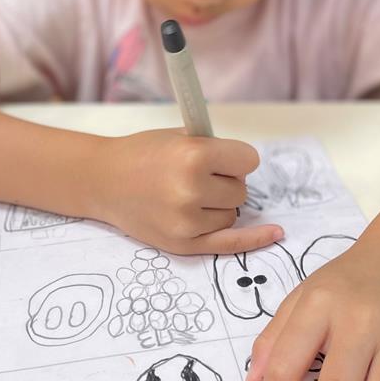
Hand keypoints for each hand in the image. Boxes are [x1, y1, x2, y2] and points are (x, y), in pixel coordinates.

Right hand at [96, 129, 282, 254]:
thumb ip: (215, 150)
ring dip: (218, 205)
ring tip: (186, 195)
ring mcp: (187, 221)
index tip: (219, 159)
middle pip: (241, 190)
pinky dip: (254, 239)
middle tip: (193, 177)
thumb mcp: (180, 136)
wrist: (103, 180)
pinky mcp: (182, 244)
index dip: (234, 159)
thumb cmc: (143, 154)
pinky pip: (230, 243)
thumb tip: (248, 167)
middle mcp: (191, 190)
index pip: (248, 161)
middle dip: (224, 182)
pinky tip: (275, 234)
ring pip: (233, 214)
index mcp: (194, 156)